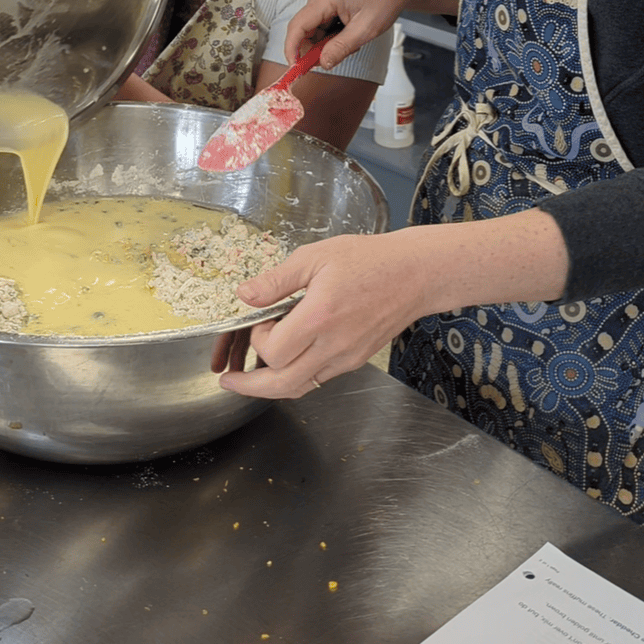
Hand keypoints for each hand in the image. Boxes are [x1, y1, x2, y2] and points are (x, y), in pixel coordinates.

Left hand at [215, 234, 428, 398]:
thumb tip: (244, 295)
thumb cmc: (368, 259)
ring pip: (301, 387)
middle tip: (228, 382)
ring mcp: (346, 357)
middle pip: (283, 384)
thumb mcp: (316, 256)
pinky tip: (286, 362)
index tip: (259, 321)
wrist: (414, 274)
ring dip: (272, 386)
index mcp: (320, 316)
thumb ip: (277, 280)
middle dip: (249, 388)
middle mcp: (334, 345)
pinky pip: (319, 378)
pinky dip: (297, 377)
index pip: (273, 351)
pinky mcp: (355, 360)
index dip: (257, 340)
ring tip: (249, 379)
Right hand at [284, 0, 413, 70]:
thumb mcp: (365, 29)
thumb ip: (341, 47)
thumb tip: (321, 64)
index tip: (296, 69)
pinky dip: (332, 38)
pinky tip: (350, 37)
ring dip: (326, 45)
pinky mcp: (328, 5)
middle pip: (303, 31)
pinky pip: (322, 28)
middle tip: (333, 60)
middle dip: (314, 50)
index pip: (296, 27)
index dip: (291, 49)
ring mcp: (323, 1)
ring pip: (313, 32)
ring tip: (351, 43)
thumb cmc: (384, 0)